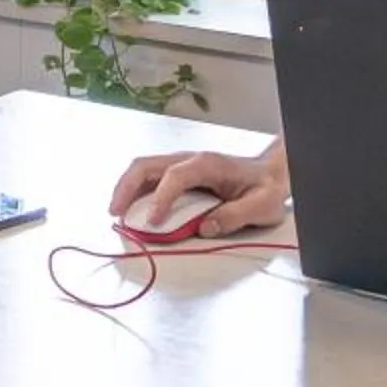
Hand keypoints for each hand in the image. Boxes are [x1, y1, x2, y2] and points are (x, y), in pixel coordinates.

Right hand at [108, 143, 288, 236]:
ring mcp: (182, 164)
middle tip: (115, 213)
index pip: (175, 176)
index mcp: (208, 164)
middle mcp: (190, 159)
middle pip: (147, 164)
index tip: (152, 221)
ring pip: (143, 168)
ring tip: (116, 212)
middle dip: (126, 187)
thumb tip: (204, 227)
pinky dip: (135, 190)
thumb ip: (234, 216)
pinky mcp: (179, 173)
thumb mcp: (261, 206)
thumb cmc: (266, 187)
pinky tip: (131, 208)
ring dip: (126, 188)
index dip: (160, 198)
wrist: (271, 172)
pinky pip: (150, 177)